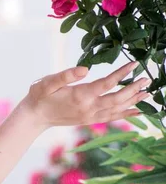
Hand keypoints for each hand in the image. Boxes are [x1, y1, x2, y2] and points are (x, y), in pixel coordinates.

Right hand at [20, 61, 149, 128]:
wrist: (35, 116)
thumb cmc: (39, 96)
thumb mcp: (47, 82)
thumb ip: (65, 75)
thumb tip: (85, 69)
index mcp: (80, 96)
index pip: (107, 84)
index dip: (122, 73)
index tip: (134, 64)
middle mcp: (88, 108)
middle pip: (118, 98)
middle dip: (134, 89)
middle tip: (147, 79)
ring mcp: (90, 116)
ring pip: (118, 109)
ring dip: (134, 101)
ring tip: (148, 93)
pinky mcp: (90, 120)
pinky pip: (112, 117)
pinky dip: (127, 114)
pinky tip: (138, 111)